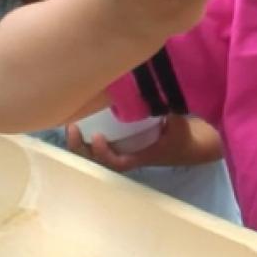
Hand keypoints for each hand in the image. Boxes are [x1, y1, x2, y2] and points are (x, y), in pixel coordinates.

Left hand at [67, 114, 223, 171]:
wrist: (186, 145)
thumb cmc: (180, 137)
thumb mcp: (178, 126)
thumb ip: (168, 111)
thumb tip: (157, 94)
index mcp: (139, 157)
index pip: (116, 162)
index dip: (104, 153)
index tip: (98, 137)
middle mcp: (125, 156)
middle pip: (96, 161)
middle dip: (81, 147)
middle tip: (73, 129)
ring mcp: (119, 150)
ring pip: (92, 153)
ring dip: (78, 141)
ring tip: (70, 123)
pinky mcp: (116, 142)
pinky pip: (95, 142)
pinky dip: (85, 134)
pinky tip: (78, 118)